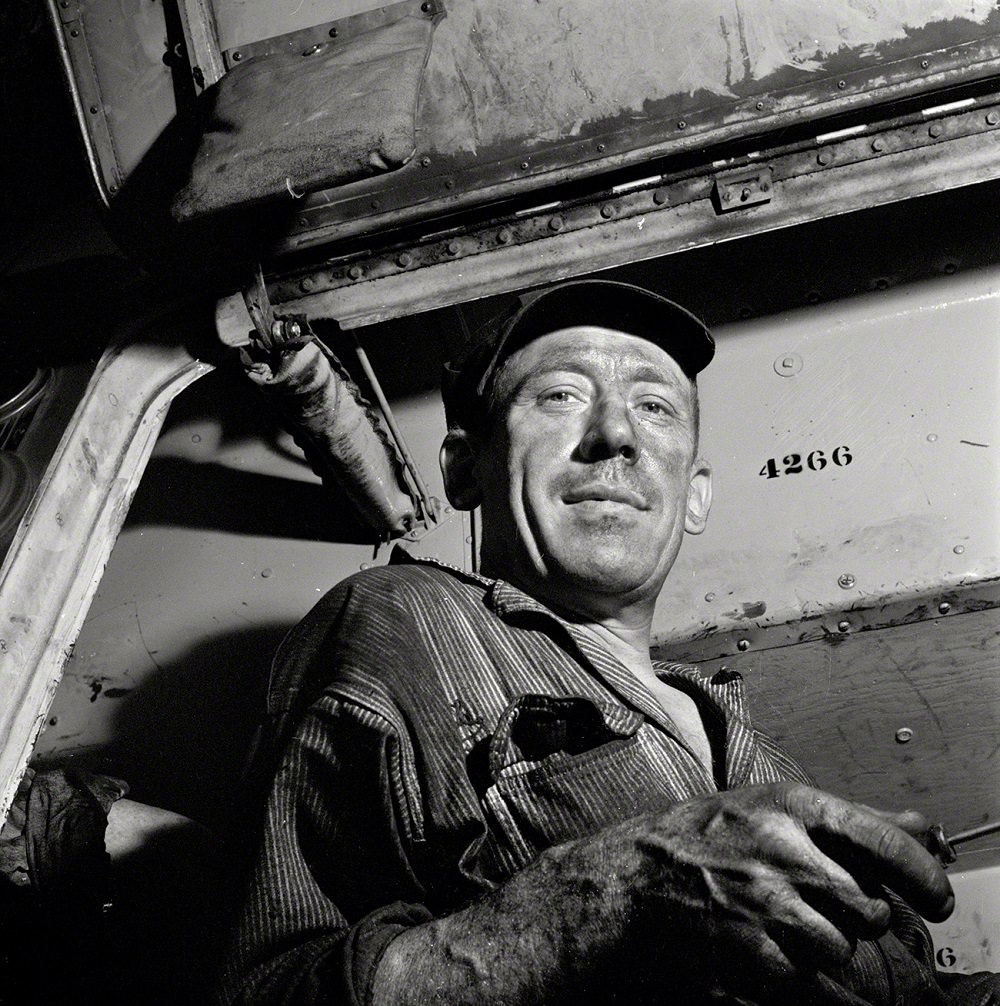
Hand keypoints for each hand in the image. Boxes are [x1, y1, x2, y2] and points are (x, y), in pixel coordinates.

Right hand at [578, 782, 954, 1000]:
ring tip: (778, 925)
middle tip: (816, 905)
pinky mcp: (752, 957)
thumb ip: (847, 820)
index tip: (937, 898)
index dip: (924, 876)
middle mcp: (783, 851)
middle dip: (853, 914)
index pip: (887, 843)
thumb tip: (924, 829)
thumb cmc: (694, 840)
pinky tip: (764, 952)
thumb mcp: (766, 808)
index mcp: (789, 806)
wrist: (623, 885)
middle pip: (869, 905)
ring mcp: (766, 907)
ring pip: (842, 947)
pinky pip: (812, 983)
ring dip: (822, 946)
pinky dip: (798, 976)